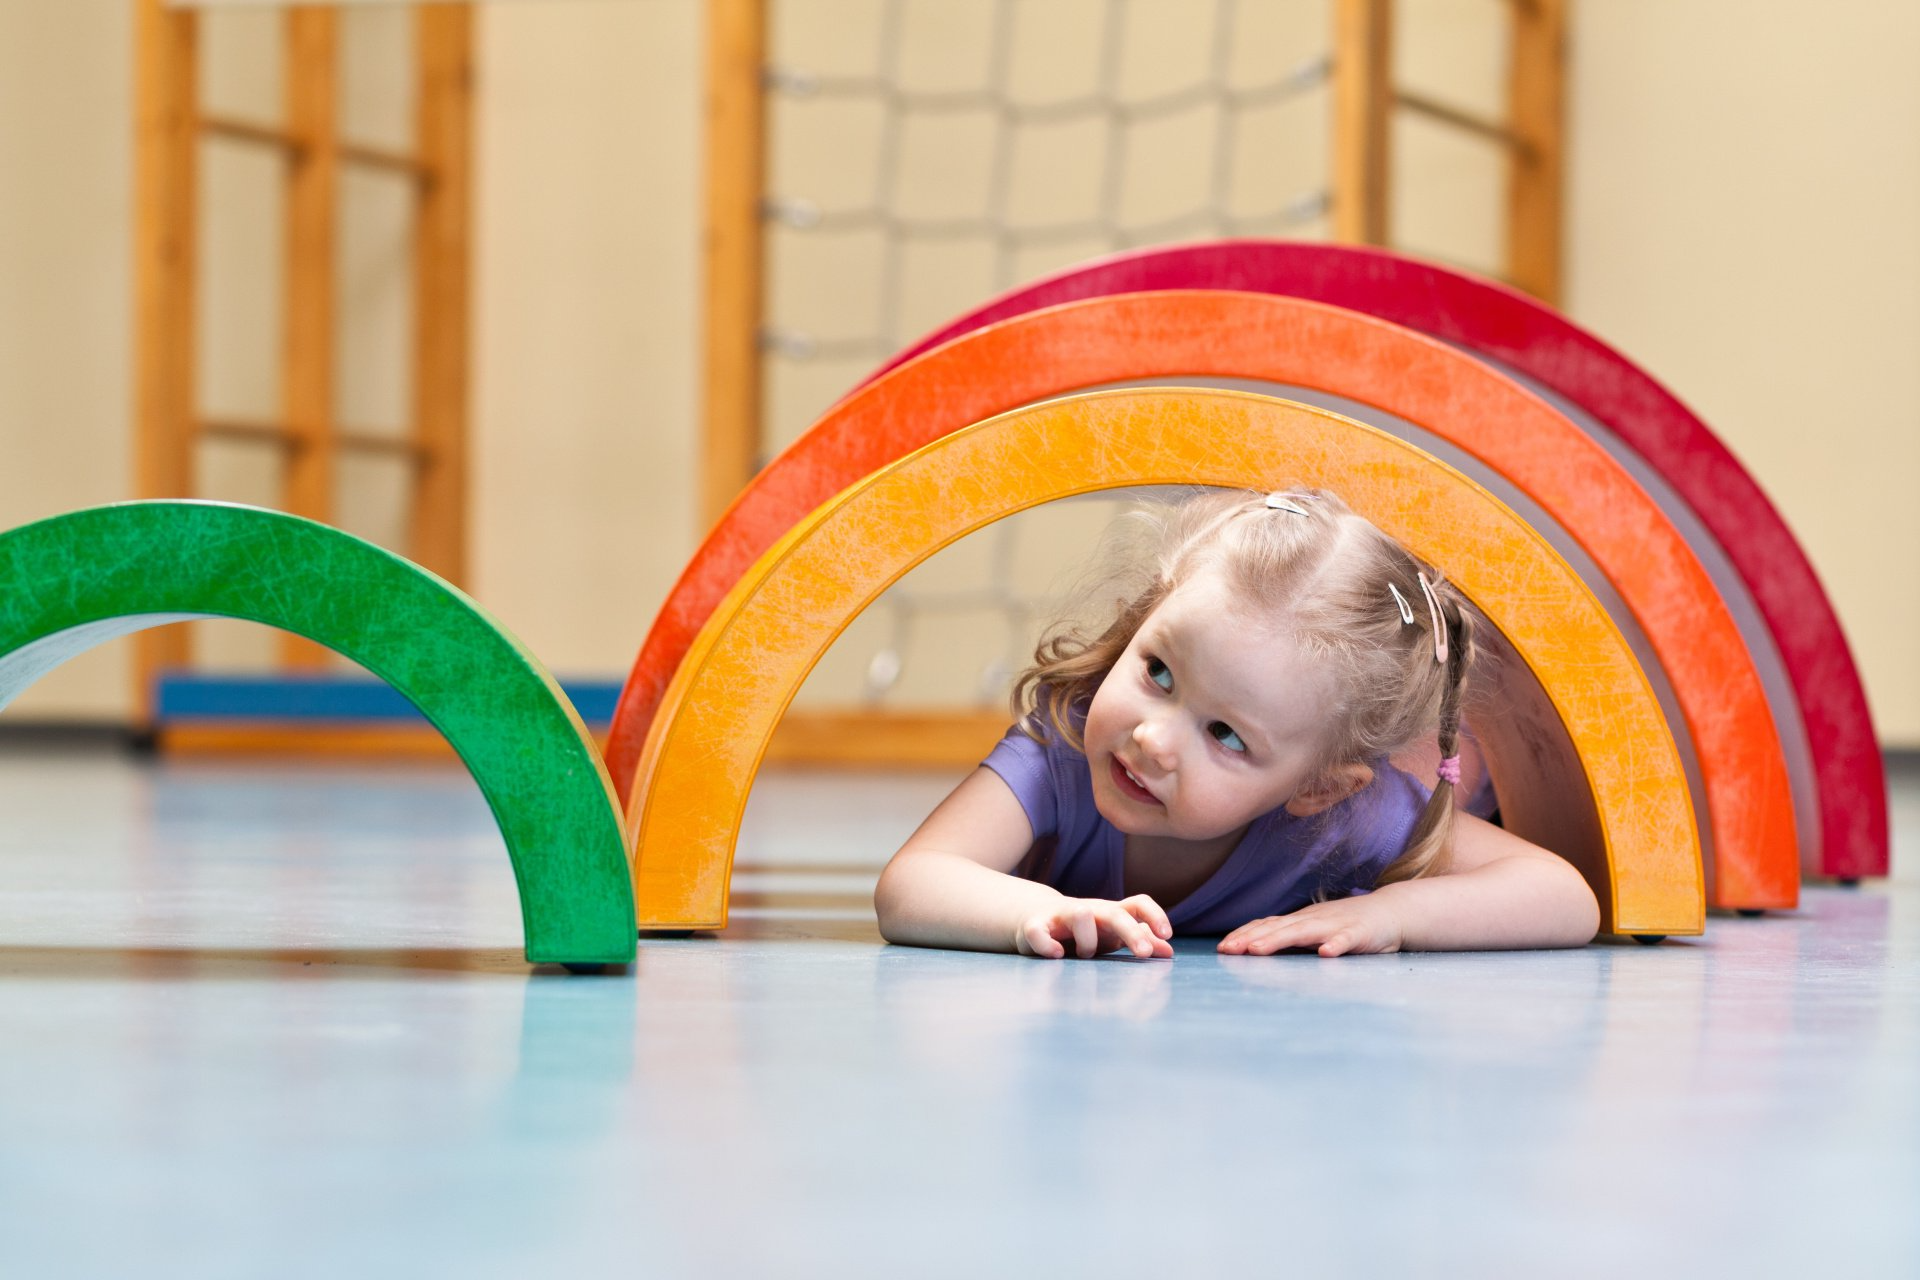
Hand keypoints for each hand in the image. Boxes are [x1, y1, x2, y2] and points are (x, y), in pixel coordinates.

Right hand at [1015, 894, 1173, 959]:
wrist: (1034, 918)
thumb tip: (1169, 951)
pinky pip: (1039, 932)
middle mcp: (1089, 911)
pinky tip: (1058, 955)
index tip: (1168, 934)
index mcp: (1110, 913)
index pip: (1137, 904)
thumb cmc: (1083, 932)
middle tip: (1144, 953)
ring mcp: (1061, 917)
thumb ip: (1140, 940)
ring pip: (1081, 915)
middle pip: (1115, 913)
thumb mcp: (1111, 935)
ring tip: (1086, 956)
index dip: (1155, 915)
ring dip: (1088, 942)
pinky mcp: (1034, 926)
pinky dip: (1048, 946)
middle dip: (1132, 933)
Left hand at [1217, 893, 1402, 956]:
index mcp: (1301, 921)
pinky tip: (1326, 953)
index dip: (1244, 935)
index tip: (1222, 948)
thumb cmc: (1348, 925)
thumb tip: (1256, 948)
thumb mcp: (1315, 930)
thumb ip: (1291, 937)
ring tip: (1258, 950)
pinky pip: (1347, 940)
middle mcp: (1313, 920)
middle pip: (1278, 927)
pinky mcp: (1361, 934)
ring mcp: (1336, 925)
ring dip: (1279, 940)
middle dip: (1251, 938)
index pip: (1267, 925)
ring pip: (1305, 932)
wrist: (1391, 913)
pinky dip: (1336, 945)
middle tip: (1228, 950)